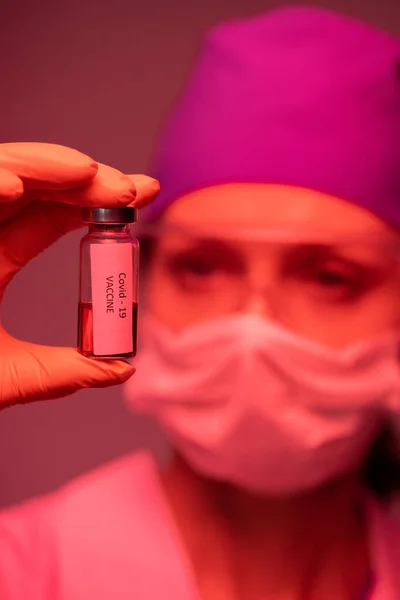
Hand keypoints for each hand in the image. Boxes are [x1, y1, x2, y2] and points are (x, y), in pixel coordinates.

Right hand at [0, 142, 158, 409]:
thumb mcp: (10, 376)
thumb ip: (64, 372)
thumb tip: (123, 370)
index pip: (51, 217)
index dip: (96, 204)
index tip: (144, 198)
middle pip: (35, 186)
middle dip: (85, 179)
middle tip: (133, 186)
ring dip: (44, 167)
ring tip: (90, 174)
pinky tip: (15, 185)